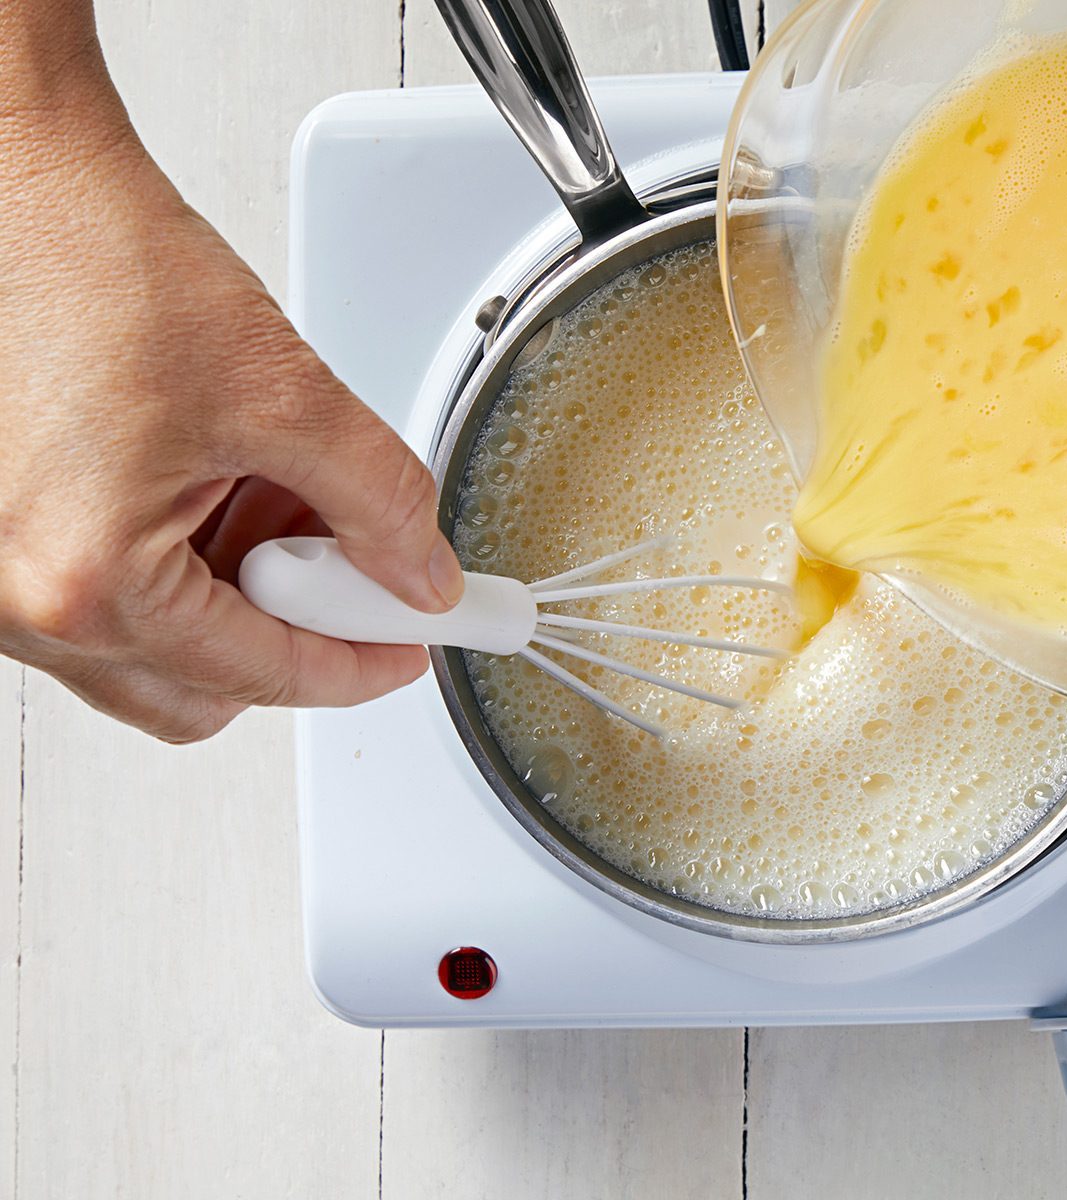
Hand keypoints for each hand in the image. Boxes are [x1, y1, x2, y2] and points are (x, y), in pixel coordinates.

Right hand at [0, 16, 462, 741]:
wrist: (17, 185)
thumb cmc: (97, 263)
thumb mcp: (284, 393)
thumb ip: (379, 501)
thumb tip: (424, 577)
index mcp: (85, 578)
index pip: (260, 675)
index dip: (360, 663)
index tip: (413, 644)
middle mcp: (15, 600)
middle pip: (198, 694)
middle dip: (293, 638)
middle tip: (359, 573)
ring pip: (156, 652)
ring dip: (240, 597)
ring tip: (280, 491)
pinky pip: (110, 597)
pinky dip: (186, 564)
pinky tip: (226, 486)